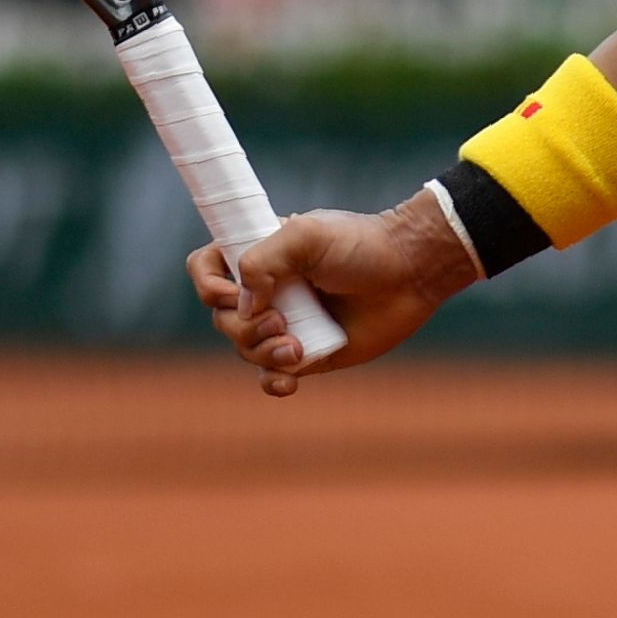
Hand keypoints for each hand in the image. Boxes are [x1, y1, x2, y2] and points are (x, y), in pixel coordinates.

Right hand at [191, 201, 475, 397]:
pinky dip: (273, 382)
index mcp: (260, 254)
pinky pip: (272, 376)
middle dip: (244, 327)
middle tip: (281, 322)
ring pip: (245, 349)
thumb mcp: (308, 234)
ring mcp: (285, 323)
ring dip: (263, 354)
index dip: (208, 285)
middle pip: (222, 318)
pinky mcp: (308, 353)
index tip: (231, 293)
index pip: (206, 268)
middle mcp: (267, 290)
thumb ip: (264, 259)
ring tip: (298, 348)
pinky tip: (290, 381)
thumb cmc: (362, 246)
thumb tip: (242, 304)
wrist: (410, 274)